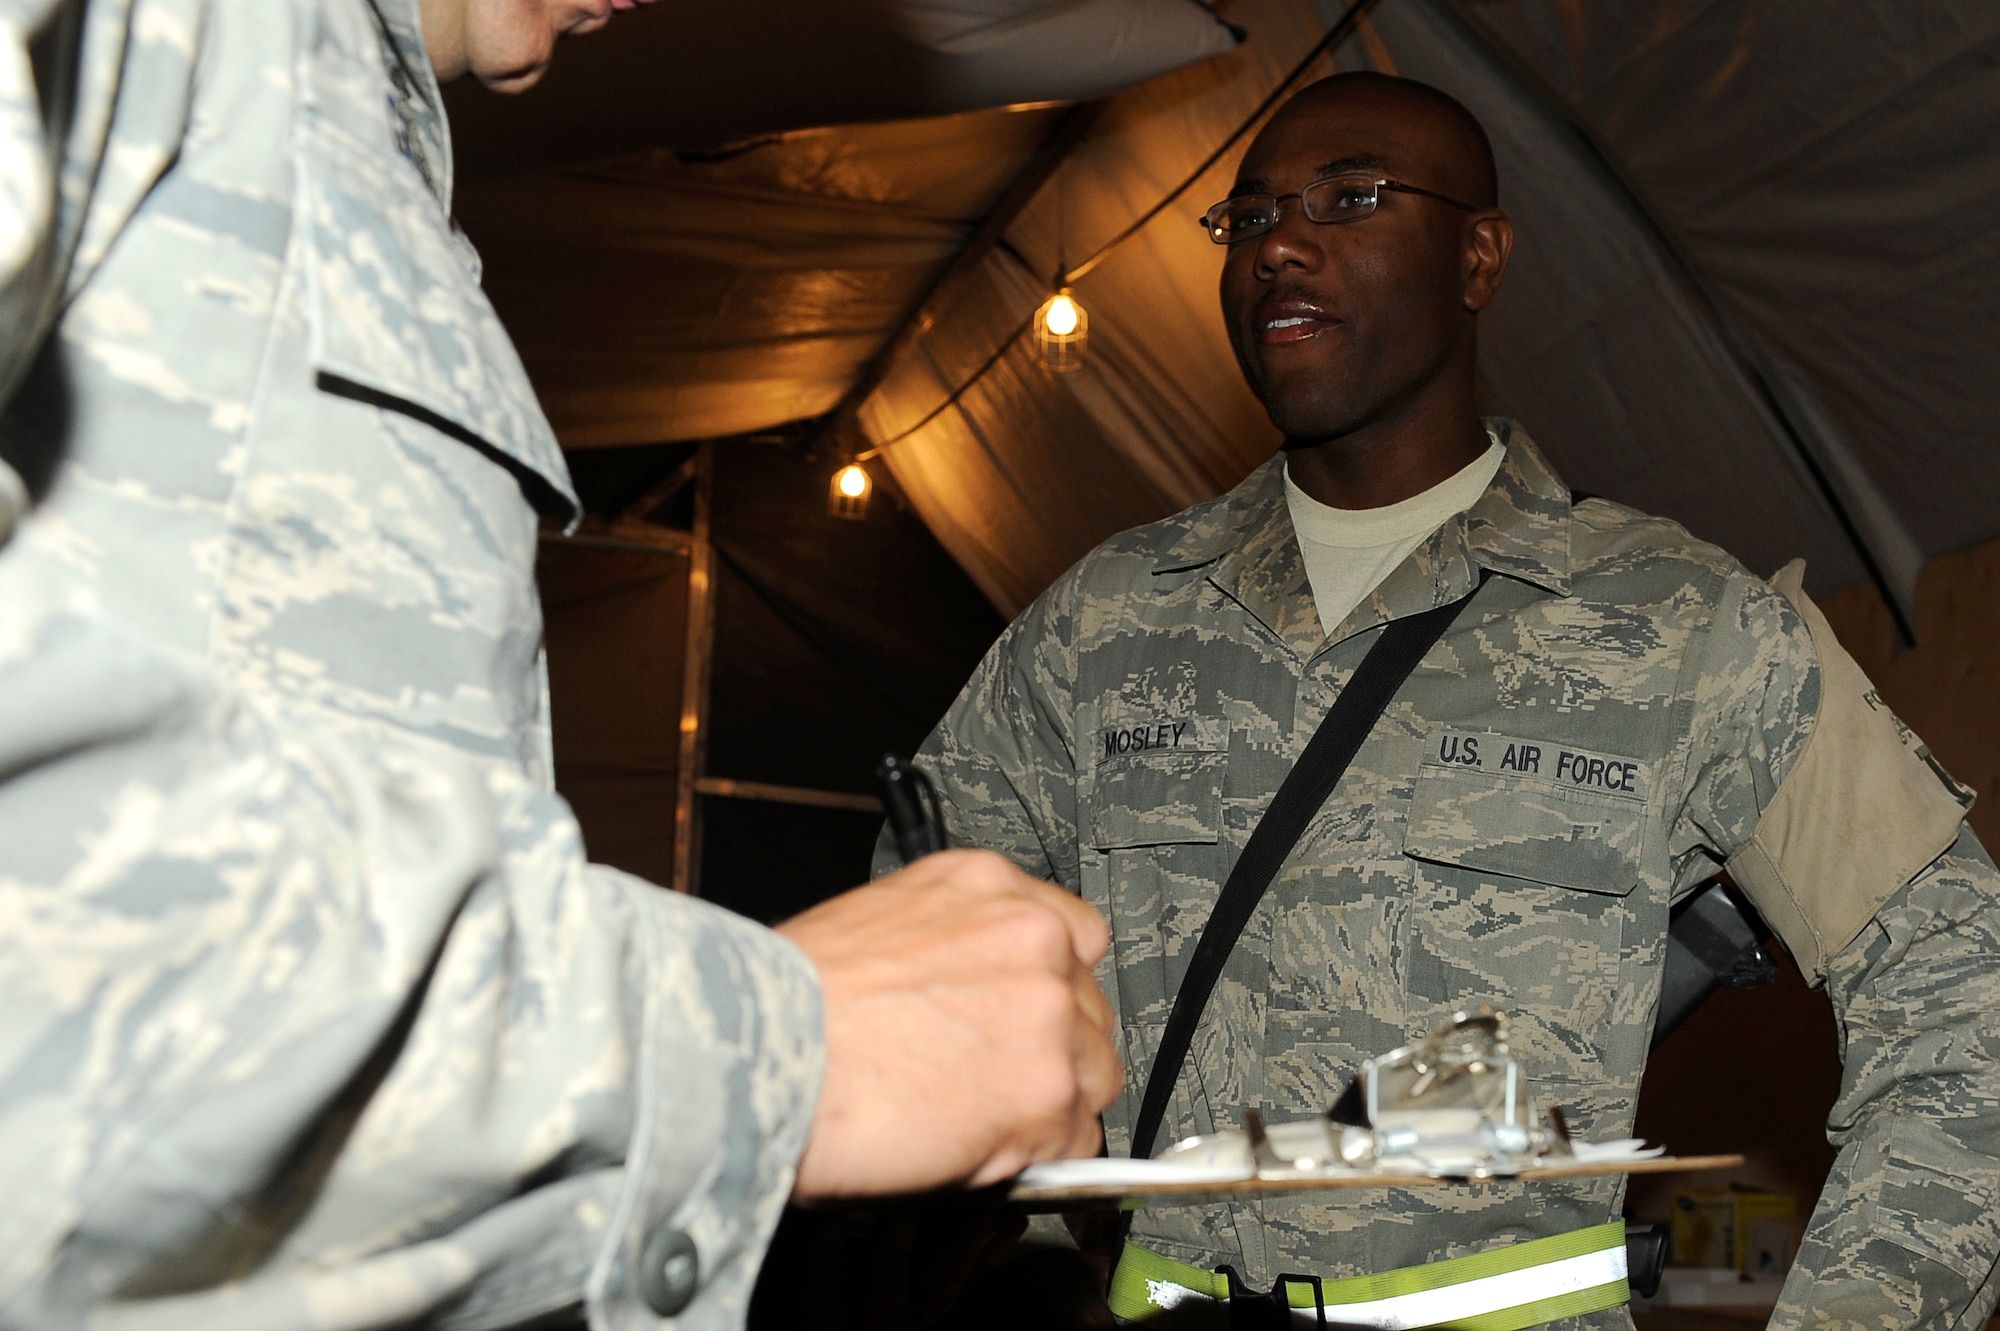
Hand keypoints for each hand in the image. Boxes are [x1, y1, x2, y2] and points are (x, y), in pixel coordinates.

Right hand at [777, 850, 1120, 1199]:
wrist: (761, 1054)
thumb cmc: (788, 999)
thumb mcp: (877, 923)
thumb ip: (951, 947)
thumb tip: (975, 997)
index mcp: (986, 886)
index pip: (1072, 933)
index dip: (1050, 985)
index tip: (1027, 1014)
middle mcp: (1031, 938)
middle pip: (1087, 1008)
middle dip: (1048, 1048)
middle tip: (987, 1079)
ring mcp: (1047, 1014)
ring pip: (1092, 1076)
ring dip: (1048, 1104)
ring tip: (976, 1119)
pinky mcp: (1047, 1092)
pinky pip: (1074, 1142)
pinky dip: (1036, 1159)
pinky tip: (976, 1151)